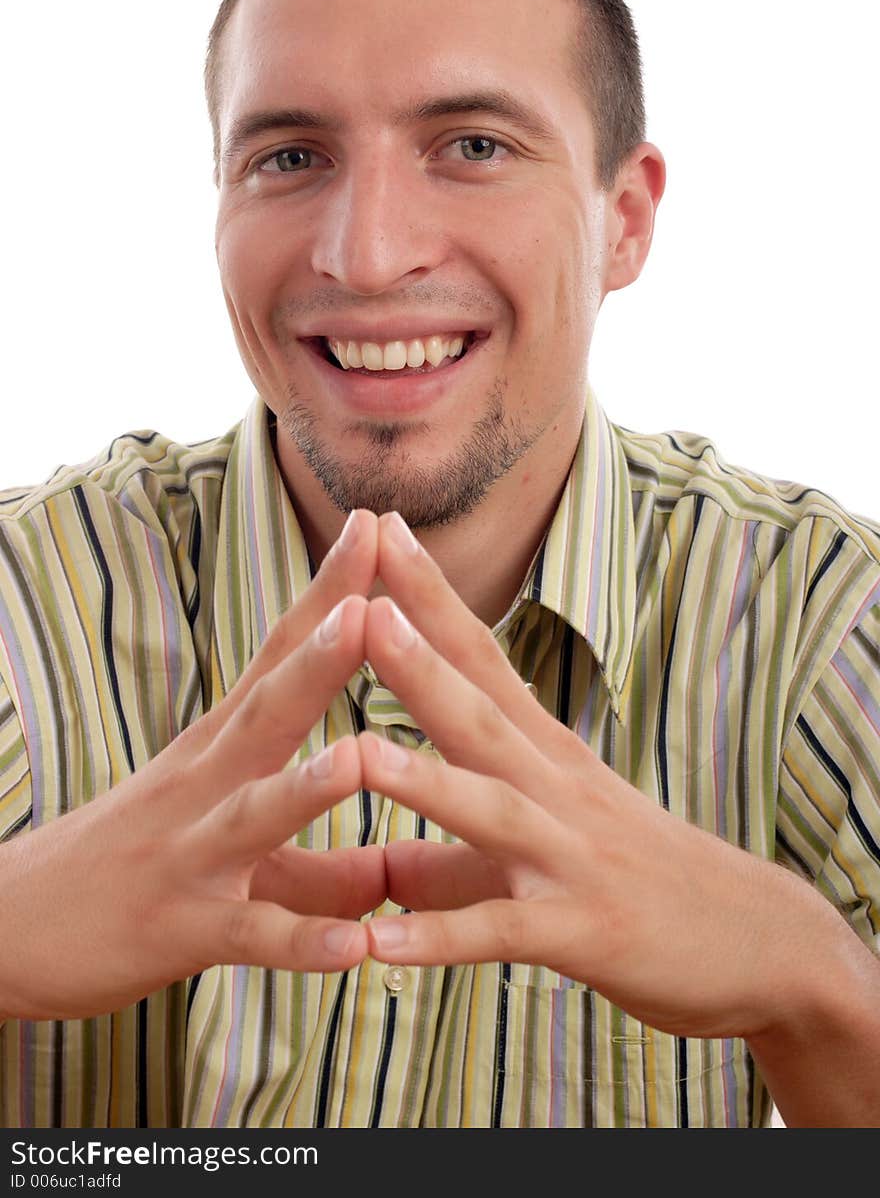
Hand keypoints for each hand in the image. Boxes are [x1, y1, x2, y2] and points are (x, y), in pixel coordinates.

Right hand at [0, 510, 385, 1021]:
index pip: (277, 655)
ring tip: (363, 757)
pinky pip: (247, 938)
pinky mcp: (178, 929)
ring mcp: (190, 855)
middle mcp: (204, 785)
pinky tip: (352, 951)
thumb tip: (393, 877)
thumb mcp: (230, 855)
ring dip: (307, 786)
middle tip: (373, 600)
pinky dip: (298, 943)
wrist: (4, 931)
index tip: (376, 528)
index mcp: (218, 749)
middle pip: (269, 710)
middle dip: (322, 654)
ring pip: (254, 815)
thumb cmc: (125, 873)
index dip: (327, 593)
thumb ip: (321, 869)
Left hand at [359, 511, 841, 1041]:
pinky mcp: (584, 931)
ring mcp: (572, 857)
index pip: (481, 659)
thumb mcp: (545, 851)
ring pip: (490, 810)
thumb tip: (378, 867)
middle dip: (417, 656)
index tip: (379, 530)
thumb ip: (453, 858)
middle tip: (357, 599)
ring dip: (423, 782)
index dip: (429, 597)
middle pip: (479, 712)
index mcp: (545, 756)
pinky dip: (443, 939)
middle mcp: (557, 790)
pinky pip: (504, 933)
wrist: (764, 944)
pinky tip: (381, 946)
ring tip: (354, 753)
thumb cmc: (644, 882)